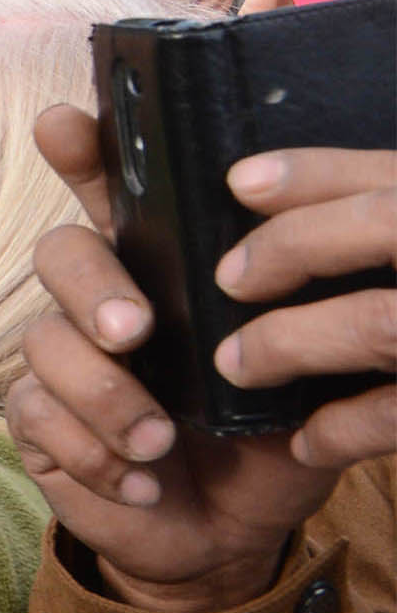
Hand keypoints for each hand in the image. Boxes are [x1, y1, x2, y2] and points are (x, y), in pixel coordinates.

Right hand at [5, 110, 343, 612]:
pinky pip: (39, 417)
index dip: (81, 150)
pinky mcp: (39, 421)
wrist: (228, 534)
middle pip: (60, 253)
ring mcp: (63, 360)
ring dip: (105, 395)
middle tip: (136, 333)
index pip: (114, 192)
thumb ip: (290, 326)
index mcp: (164, 271)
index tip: (64, 123)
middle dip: (93, 287)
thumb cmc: (265, 440)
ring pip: (44, 343)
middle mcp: (102, 302)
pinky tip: (143, 481)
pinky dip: (95, 453)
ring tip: (158, 441)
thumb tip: (299, 274)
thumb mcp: (299, 378)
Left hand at [214, 147, 396, 467]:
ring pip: (381, 322)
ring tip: (238, 364)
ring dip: (293, 342)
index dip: (316, 172)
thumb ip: (385, 218)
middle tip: (230, 278)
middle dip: (295, 245)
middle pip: (389, 224)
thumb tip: (261, 190)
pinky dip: (345, 427)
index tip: (240, 182)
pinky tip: (307, 440)